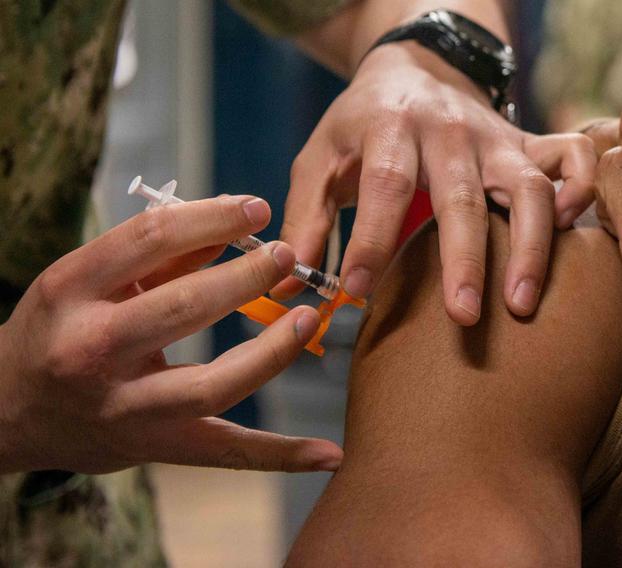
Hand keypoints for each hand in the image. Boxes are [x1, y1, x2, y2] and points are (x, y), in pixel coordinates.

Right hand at [0, 196, 342, 473]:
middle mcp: (91, 351)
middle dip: (244, 278)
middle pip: (183, 309)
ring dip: (271, 352)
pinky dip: (282, 457)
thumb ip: (159, 252)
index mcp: (69, 291)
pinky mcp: (154, 447)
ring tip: (309, 316)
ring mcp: (123, 408)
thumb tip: (234, 221)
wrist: (7, 410)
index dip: (210, 219)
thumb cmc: (58, 328)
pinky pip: (226, 454)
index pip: (147, 242)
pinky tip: (331, 454)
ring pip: (211, 385)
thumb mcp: (88, 279)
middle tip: (285, 254)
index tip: (257, 207)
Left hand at [273, 43, 596, 324]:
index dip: (371, 239)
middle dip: (464, 260)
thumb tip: (292, 283)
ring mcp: (498, 136)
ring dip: (531, 246)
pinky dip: (582, 189)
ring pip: (529, 186)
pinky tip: (570, 231)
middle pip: (462, 197)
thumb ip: (306, 216)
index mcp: (392, 128)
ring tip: (522, 305)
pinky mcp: (529, 141)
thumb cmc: (363, 123)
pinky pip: (574, 156)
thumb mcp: (321, 156)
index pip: (384, 185)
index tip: (356, 291)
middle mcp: (451, 132)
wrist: (417, 70)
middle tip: (462, 319)